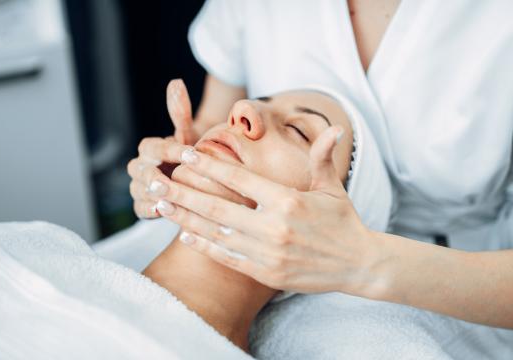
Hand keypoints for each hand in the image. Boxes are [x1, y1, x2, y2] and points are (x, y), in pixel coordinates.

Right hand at [127, 79, 201, 217]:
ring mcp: (139, 187)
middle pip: (140, 170)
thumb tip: (176, 82)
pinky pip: (140, 208)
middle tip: (169, 181)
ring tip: (166, 198)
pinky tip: (163, 211)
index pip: (155, 147)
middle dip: (154, 176)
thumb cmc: (190, 155)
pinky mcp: (143, 205)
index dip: (171, 150)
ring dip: (151, 195)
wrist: (194, 178)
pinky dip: (150, 210)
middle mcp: (140, 166)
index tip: (190, 153)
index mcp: (149, 148)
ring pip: (138, 190)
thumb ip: (180, 113)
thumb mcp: (189, 135)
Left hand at [153, 127, 381, 295]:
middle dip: (182, 191)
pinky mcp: (266, 273)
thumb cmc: (343, 221)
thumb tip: (335, 127)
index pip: (239, 178)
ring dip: (184, 217)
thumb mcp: (333, 187)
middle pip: (217, 205)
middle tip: (154, 180)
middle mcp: (274, 226)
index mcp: (288, 200)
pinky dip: (204, 246)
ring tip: (159, 204)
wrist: (358, 264)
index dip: (209, 165)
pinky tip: (184, 234)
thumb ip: (322, 157)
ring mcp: (268, 252)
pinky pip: (228, 258)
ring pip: (216, 232)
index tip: (186, 154)